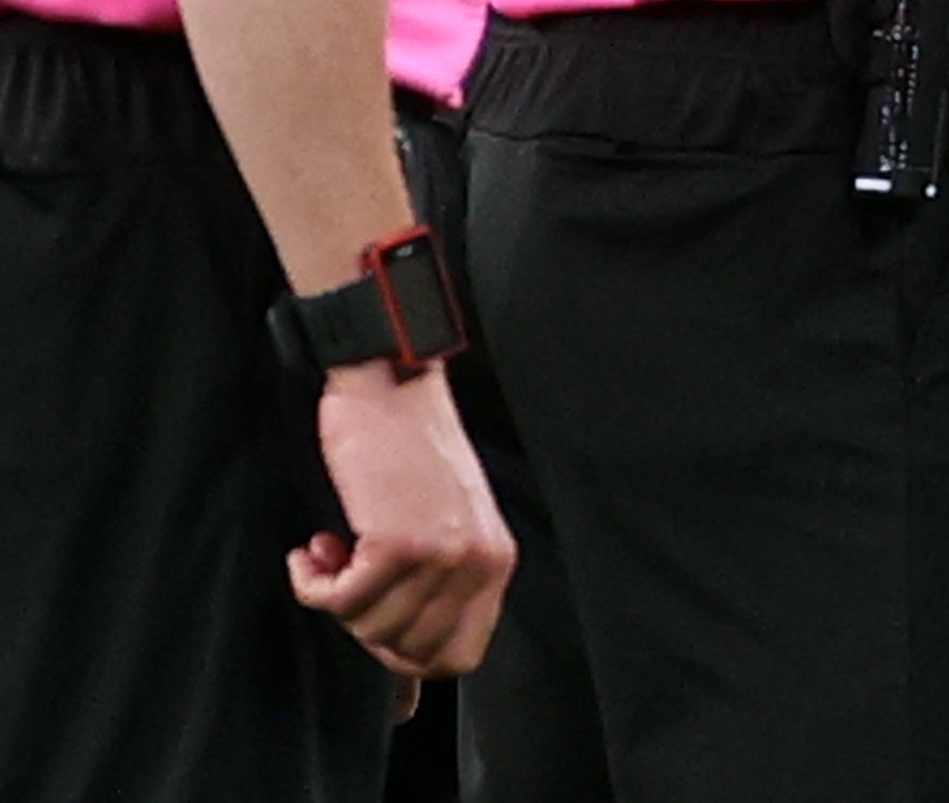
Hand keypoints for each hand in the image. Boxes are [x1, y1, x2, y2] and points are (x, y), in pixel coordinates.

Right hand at [293, 364, 513, 678]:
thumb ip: (434, 594)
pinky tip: (315, 547)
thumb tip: (406, 702)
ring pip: (370, 629)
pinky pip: (338, 601)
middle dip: (364, 627)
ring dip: (335, 598)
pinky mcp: (398, 541)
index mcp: (495, 564)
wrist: (392, 386)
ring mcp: (442, 555)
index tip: (372, 621)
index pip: (459, 657)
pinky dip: (312, 582)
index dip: (405, 657)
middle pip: (408, 653)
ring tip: (334, 549)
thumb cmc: (406, 456)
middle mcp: (478, 564)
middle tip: (349, 577)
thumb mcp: (442, 527)